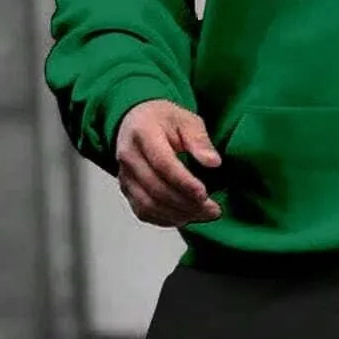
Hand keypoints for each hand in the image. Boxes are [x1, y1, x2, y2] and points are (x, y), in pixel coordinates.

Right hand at [114, 99, 221, 225]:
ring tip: (204, 214)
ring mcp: (125, 175)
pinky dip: (167, 219)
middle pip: (156, 189)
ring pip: (149, 205)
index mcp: (143, 133)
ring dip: (179, 214)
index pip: (162, 163)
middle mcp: (129, 156)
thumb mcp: (186, 120)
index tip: (204, 194)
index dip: (184, 182)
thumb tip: (213, 162)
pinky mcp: (127, 190)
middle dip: (187, 204)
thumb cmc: (163, 121)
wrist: (137, 122)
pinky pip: (144, 212)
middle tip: (213, 209)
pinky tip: (187, 216)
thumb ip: (199, 140)